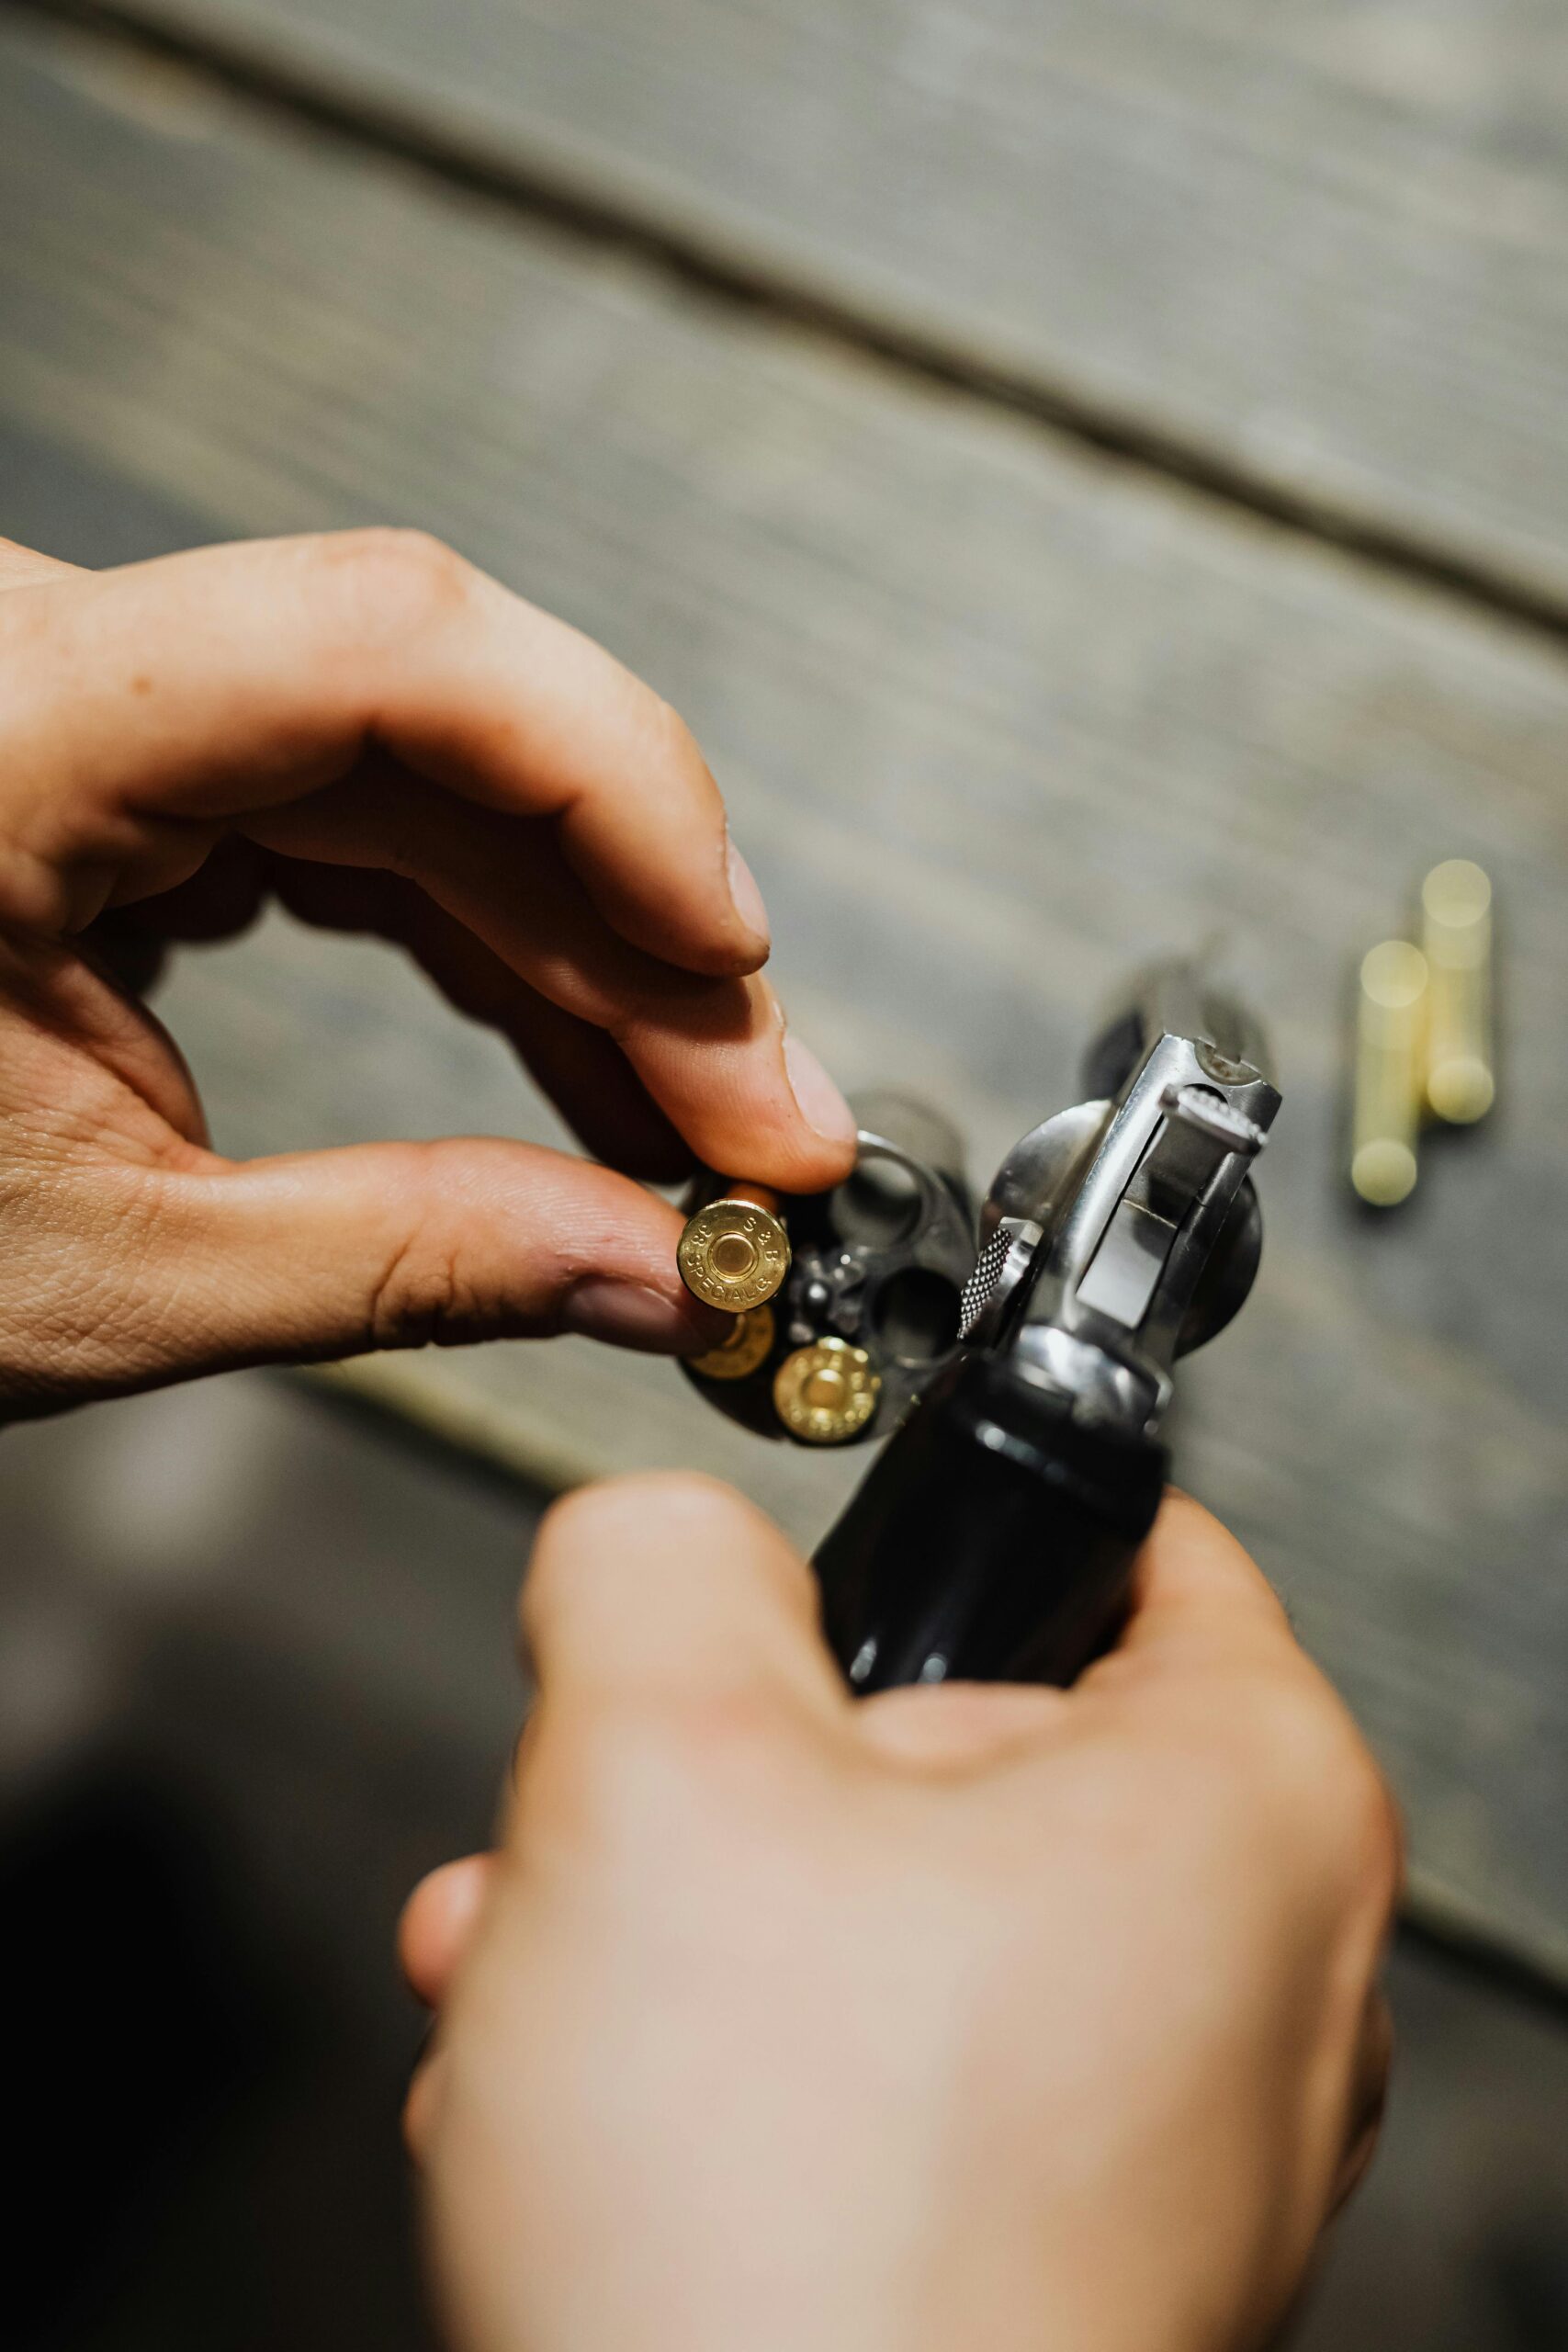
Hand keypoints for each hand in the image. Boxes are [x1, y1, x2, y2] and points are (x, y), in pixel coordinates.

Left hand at [0, 530, 855, 1416]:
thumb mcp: (95, 1270)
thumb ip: (403, 1259)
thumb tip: (647, 1271)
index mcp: (2, 731)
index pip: (388, 641)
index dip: (613, 779)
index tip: (734, 962)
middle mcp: (52, 665)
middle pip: (449, 727)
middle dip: (637, 936)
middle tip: (756, 1125)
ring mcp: (94, 704)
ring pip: (428, 777)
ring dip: (586, 953)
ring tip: (694, 1123)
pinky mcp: (124, 771)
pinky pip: (358, 820)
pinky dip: (483, 945)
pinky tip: (577, 1059)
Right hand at [401, 1479, 1399, 2351]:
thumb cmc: (796, 2237)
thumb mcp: (651, 1759)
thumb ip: (649, 1560)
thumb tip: (651, 1539)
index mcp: (1244, 1797)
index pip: (1124, 1539)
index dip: (933, 1527)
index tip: (819, 1576)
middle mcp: (1258, 1974)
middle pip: (956, 1748)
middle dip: (737, 1781)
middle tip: (613, 1823)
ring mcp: (1168, 2139)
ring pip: (892, 1928)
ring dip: (697, 1939)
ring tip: (556, 1986)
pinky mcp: (1065, 2264)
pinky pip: (894, 2090)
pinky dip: (746, 2083)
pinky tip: (609, 2132)